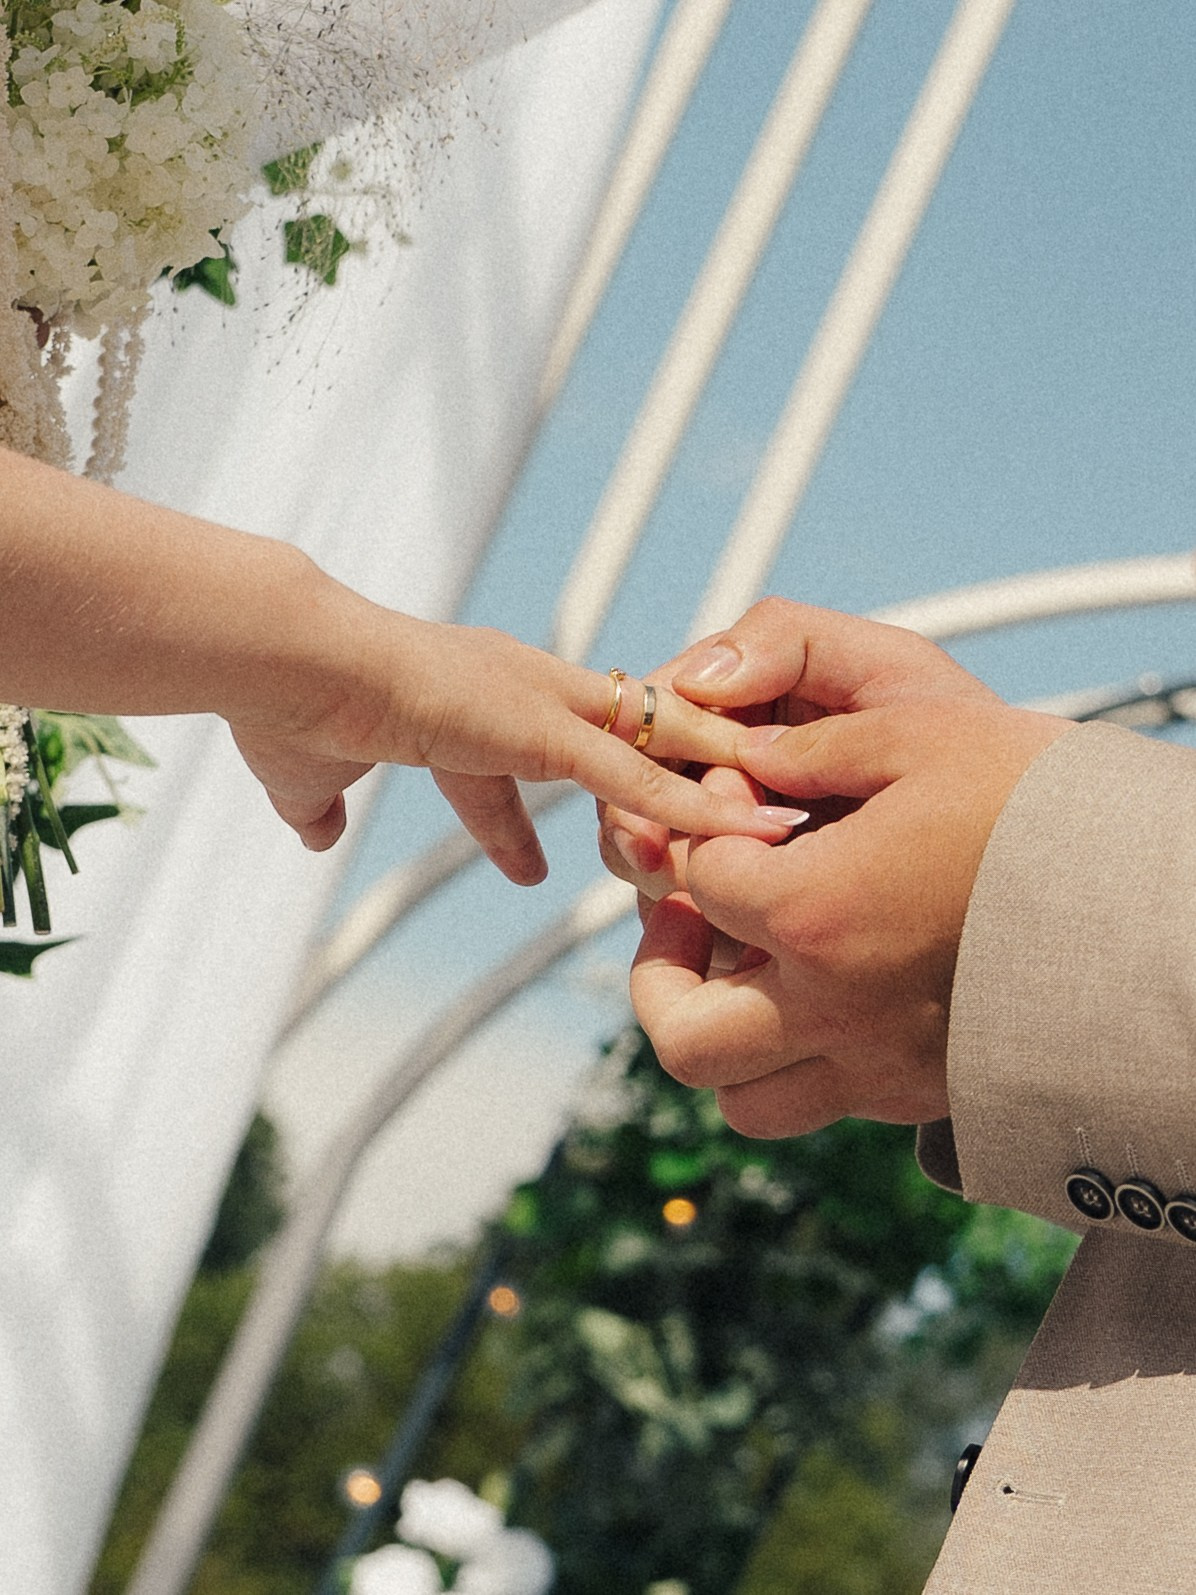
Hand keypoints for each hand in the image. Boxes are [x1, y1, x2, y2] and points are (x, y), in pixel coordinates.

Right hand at [230, 607, 804, 882]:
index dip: (540, 812)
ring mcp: (537, 701)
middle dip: (676, 772)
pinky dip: (681, 808)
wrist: (287, 662)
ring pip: (650, 744)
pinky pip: (632, 776)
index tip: (535, 867)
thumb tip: (313, 835)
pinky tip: (728, 838)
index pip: (534, 756)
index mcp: (471, 698)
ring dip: (708, 783)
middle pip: (624, 732)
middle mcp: (520, 687)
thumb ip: (317, 805)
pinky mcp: (540, 726)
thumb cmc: (286, 707)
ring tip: (770, 823)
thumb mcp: (305, 776)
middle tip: (727, 813)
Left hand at [622, 602, 1070, 1136]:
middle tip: (687, 916)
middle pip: (683, 1035)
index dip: (694, 834)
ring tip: (746, 967)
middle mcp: (835, 1007)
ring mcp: (880, 1066)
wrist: (1164, 904)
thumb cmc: (1046, 804)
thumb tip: (743, 759)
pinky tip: (823, 989)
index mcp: (819, 910)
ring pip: (742, 1102)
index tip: (726, 809)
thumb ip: (813, 745)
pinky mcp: (925, 1095)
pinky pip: (822, 1104)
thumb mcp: (923, 730)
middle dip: (660, 972)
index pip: (695, 880)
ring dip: (719, 1035)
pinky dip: (792, 1059)